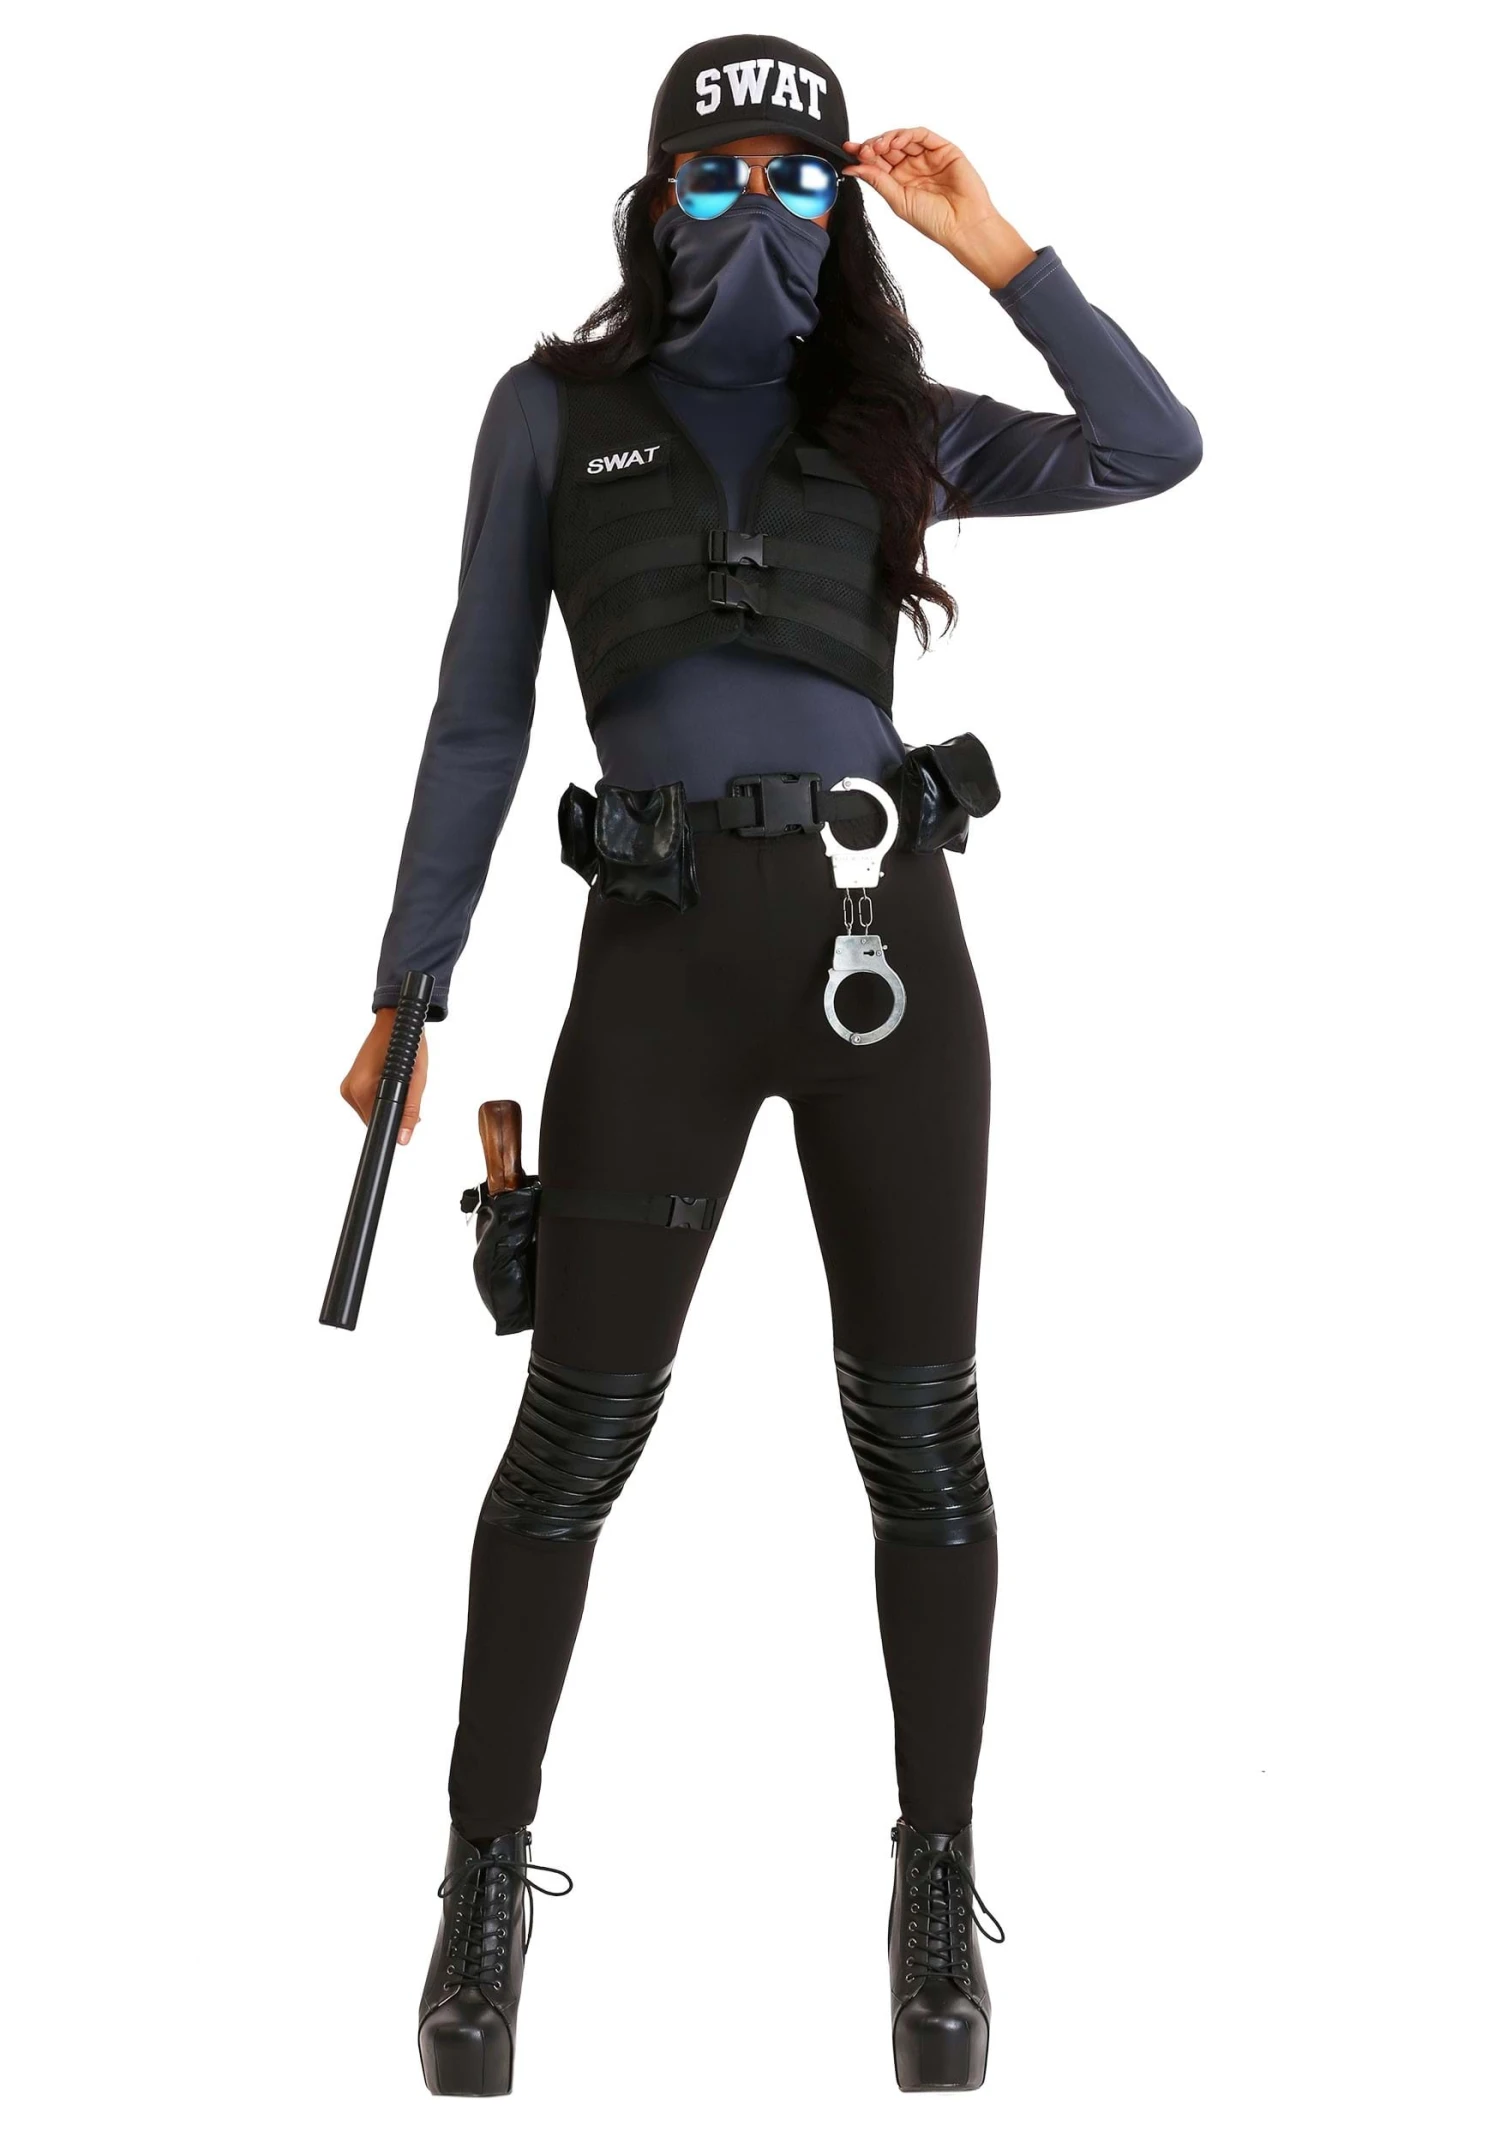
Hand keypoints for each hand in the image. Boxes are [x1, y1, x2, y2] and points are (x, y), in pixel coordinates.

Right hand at [340, 1008, 428, 1143]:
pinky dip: (380, 1097)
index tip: (406, 1114)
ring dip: (387, 1103)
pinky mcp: (350, 1083)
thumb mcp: (416, 1080)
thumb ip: (410, 1111)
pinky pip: (366, 1101)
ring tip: (398, 1082)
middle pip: (373, 1118)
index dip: (394, 1124)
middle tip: (407, 1090)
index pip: (376, 1124)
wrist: (394, 1021)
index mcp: (360, 1089)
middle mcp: (349, 1090)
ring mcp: (347, 1087)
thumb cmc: (406, 1044)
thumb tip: (403, 1138)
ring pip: (370, 1111)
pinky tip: (388, 1081)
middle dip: (393, 1112)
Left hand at [842, 127, 1036, 289]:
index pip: (878, 162)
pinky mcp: (943, 149)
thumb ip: (877, 180)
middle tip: (862, 149)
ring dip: (887, 138)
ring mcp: (928, 157)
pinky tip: (896, 141)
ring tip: (877, 146)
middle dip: (873, 145)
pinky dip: (907, 134)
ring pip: (903, 138)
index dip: (863, 155)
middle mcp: (913, 168)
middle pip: (888, 147)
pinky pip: (922, 135)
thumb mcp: (897, 200)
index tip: (848, 151)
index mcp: (900, 182)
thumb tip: (852, 168)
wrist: (962, 225)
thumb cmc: (934, 221)